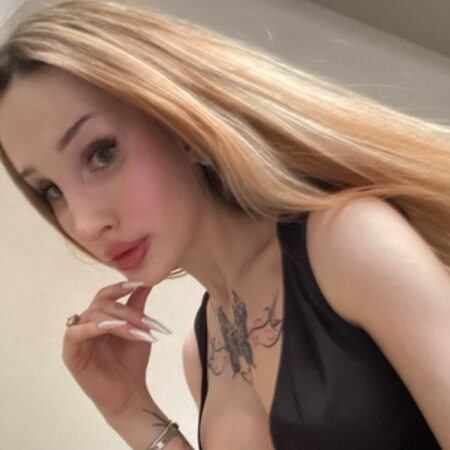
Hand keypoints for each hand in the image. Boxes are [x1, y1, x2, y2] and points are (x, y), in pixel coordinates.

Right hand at [62, 282, 169, 418]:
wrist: (129, 392)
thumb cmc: (132, 361)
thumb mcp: (138, 328)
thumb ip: (138, 305)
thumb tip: (147, 280)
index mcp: (101, 316)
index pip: (105, 294)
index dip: (120, 287)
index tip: (139, 283)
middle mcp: (87, 323)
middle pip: (102, 304)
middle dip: (127, 312)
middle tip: (147, 324)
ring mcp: (77, 338)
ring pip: (92, 315)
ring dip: (117, 321)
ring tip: (137, 332)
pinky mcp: (70, 353)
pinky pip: (74, 333)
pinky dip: (91, 327)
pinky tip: (109, 327)